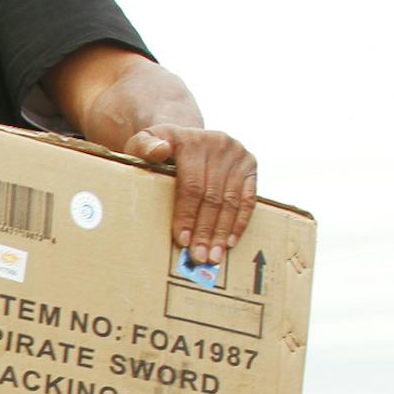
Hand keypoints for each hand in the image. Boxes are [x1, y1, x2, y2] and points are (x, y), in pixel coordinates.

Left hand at [122, 124, 258, 264]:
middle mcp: (219, 144)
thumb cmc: (157, 147)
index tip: (182, 240)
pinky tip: (230, 241)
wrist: (184, 136)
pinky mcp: (251, 164)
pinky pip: (248, 198)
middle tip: (199, 257)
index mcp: (192, 141)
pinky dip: (240, 222)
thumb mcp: (143, 142)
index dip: (187, 215)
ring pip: (231, 201)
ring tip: (214, 256)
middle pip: (213, 196)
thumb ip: (144, 146)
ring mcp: (238, 154)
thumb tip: (159, 151)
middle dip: (205, 230)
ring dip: (222, 232)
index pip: (191, 185)